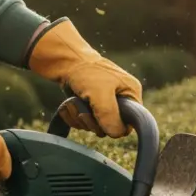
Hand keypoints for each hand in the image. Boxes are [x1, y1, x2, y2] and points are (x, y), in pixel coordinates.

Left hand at [26, 18, 142, 137]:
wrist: (65, 62)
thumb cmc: (87, 72)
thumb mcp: (100, 93)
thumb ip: (109, 115)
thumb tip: (116, 134)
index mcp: (131, 94)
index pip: (130, 123)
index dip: (115, 126)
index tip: (100, 120)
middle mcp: (121, 101)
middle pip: (111, 128)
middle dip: (93, 122)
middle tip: (83, 111)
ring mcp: (105, 104)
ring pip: (95, 127)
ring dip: (80, 118)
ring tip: (74, 102)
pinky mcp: (90, 107)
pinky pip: (83, 123)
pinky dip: (73, 116)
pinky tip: (69, 104)